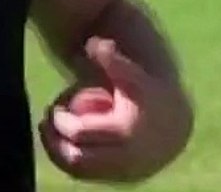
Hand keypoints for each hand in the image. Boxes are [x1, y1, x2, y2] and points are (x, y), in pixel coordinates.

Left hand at [39, 37, 193, 183]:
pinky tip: (61, 142)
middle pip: (76, 158)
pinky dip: (69, 160)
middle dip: (55, 140)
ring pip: (78, 170)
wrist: (173, 124)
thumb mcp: (133, 74)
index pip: (80, 132)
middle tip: (46, 119)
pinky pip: (87, 175)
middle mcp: (128, 160)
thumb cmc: (146, 92)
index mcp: (128, 131)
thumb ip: (114, 61)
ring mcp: (124, 173)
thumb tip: (95, 43)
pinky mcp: (120, 179)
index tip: (54, 106)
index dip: (61, 121)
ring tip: (49, 129)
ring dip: (58, 151)